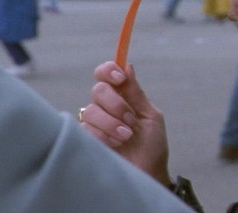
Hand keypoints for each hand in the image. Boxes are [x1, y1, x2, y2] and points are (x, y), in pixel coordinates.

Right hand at [79, 62, 170, 186]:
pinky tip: (115, 146)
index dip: (109, 70)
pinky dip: (104, 137)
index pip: (106, 73)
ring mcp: (94, 123)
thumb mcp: (150, 116)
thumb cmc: (152, 145)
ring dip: (112, 124)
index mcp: (122, 96)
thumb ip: (136, 93)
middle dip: (116, 104)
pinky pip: (86, 129)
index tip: (120, 78)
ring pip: (91, 110)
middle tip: (130, 120)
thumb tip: (127, 66)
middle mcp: (105, 107)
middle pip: (98, 90)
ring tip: (127, 137)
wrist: (147, 173)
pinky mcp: (86, 139)